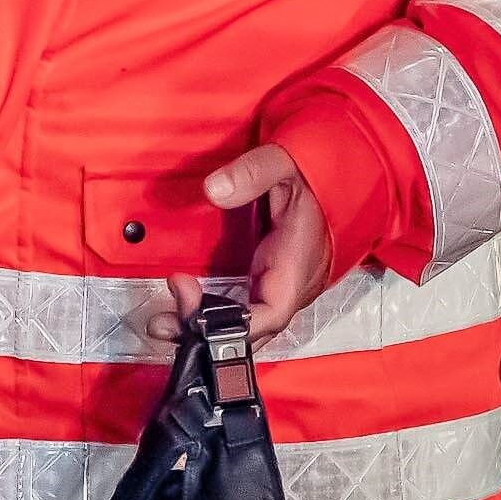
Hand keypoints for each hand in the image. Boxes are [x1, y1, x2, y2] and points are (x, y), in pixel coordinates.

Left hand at [154, 144, 334, 346]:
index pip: (271, 315)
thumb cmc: (317, 177)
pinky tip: (187, 303)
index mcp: (296, 264)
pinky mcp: (269, 282)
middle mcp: (290, 285)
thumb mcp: (286, 164)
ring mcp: (281, 287)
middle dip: (205, 335)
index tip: (192, 309)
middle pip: (251, 332)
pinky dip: (213, 313)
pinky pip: (243, 310)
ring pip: (245, 326)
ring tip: (163, 321)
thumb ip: (254, 173)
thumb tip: (214, 190)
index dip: (234, 326)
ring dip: (204, 328)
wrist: (339, 180)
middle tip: (161, 321)